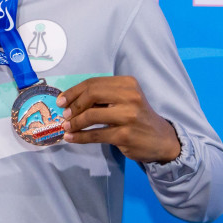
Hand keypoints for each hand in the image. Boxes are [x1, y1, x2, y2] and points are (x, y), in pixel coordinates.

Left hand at [58, 77, 180, 162]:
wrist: (161, 139)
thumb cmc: (137, 117)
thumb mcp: (124, 100)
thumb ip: (102, 97)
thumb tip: (70, 101)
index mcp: (127, 84)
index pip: (93, 83)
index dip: (73, 92)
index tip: (61, 101)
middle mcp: (130, 96)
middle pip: (91, 95)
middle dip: (73, 105)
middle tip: (64, 115)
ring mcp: (129, 116)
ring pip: (91, 116)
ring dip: (74, 122)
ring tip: (66, 127)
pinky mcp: (125, 135)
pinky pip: (96, 135)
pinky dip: (80, 137)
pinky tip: (71, 137)